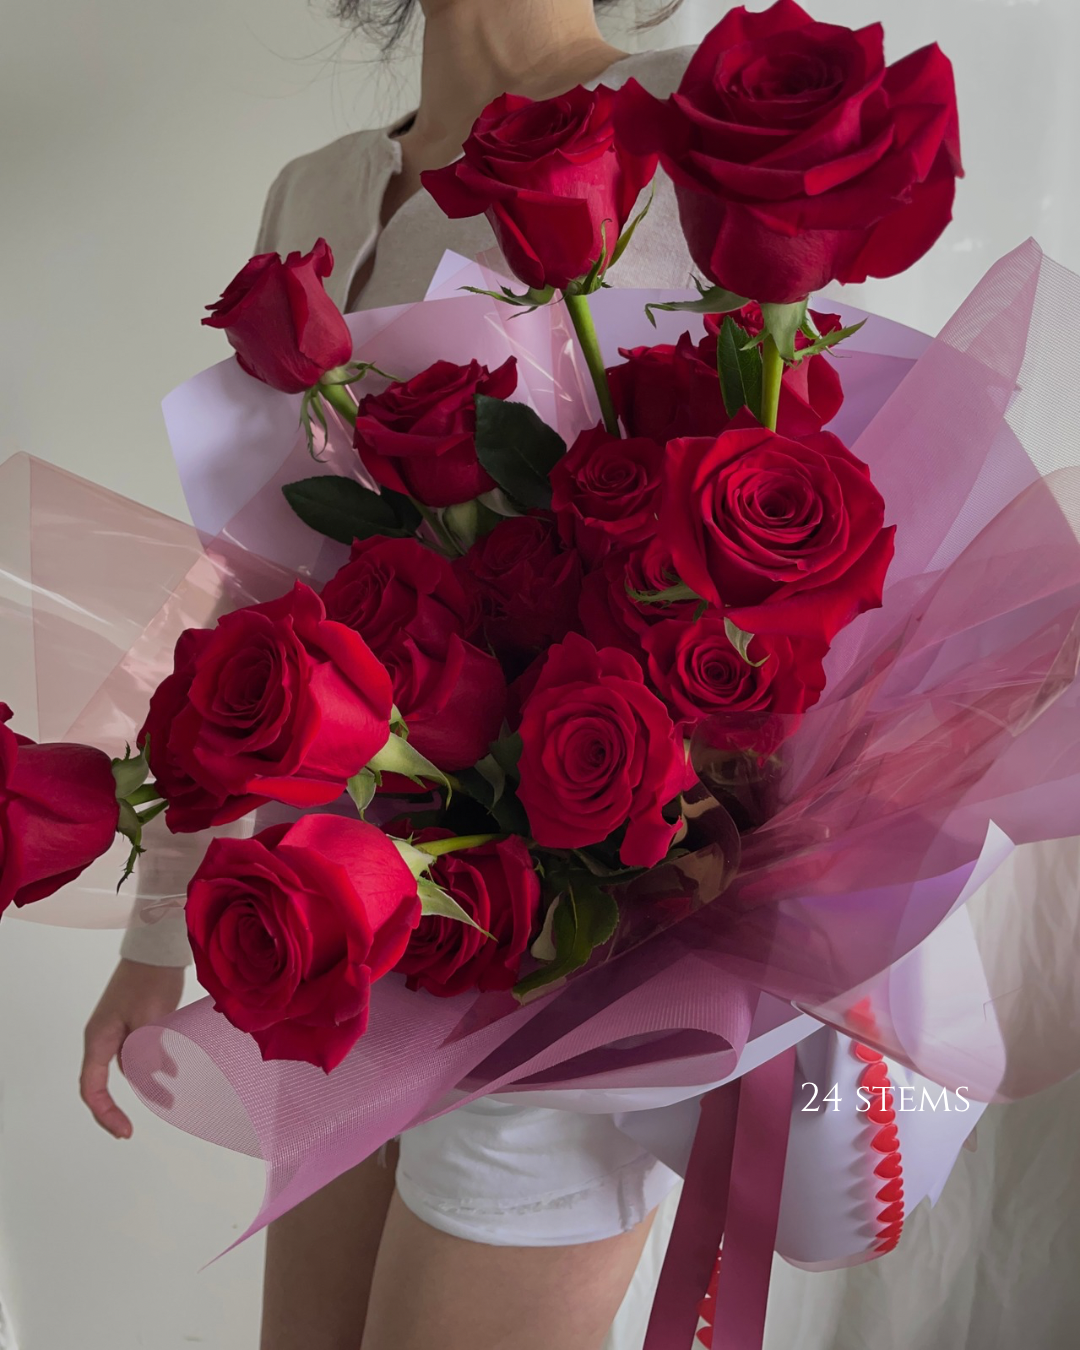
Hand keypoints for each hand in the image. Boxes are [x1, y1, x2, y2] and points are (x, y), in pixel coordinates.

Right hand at [80, 958, 184, 1137]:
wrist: (158, 948)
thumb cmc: (150, 980)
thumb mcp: (151, 1019)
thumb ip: (150, 1052)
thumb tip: (159, 1079)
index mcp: (99, 1039)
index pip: (93, 1088)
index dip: (106, 1114)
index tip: (126, 1132)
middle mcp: (105, 1038)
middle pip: (113, 1080)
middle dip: (135, 1096)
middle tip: (164, 1107)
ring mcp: (119, 1030)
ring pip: (132, 1065)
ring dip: (151, 1077)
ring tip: (175, 1092)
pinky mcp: (135, 1022)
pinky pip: (142, 1051)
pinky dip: (156, 1061)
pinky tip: (175, 1069)